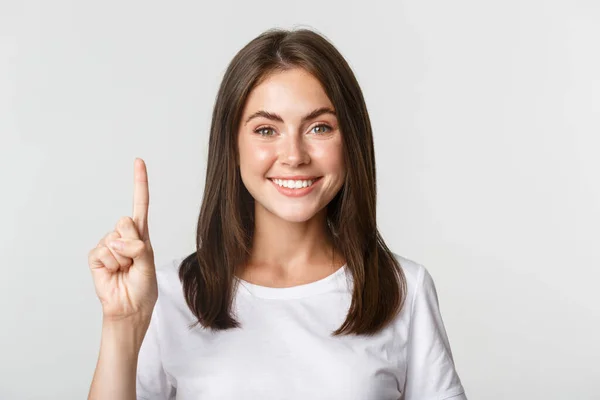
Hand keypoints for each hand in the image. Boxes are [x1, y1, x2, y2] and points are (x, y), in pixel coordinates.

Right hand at [88, 158, 157, 321]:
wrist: (129, 308)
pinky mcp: (97, 256)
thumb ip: (138, 249)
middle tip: (134, 263)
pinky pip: (103, 252)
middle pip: (125, 222)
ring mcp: (109, 245)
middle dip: (132, 243)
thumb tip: (118, 241)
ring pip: (114, 239)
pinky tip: (113, 273)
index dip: (139, 183)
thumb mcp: (149, 265)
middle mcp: (125, 236)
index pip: (140, 204)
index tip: (139, 161)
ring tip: (125, 271)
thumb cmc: (143, 287)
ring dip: (122, 259)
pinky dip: (110, 264)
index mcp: (142, 235)